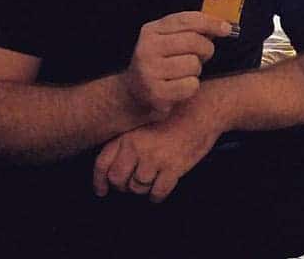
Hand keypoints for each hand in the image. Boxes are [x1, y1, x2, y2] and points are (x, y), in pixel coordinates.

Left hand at [93, 99, 223, 202]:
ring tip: (155, 176)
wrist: (204, 110)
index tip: (102, 190)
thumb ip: (128, 139)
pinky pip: (157, 193)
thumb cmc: (176, 114)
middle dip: (125, 185)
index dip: (99, 181)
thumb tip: (112, 167)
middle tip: (134, 181)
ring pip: (138, 188)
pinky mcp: (173, 167)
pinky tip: (163, 184)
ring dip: (144, 187)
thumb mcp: (146, 121)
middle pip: (118, 180)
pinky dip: (158, 194)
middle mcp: (138, 146)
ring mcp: (155, 158)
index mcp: (129, 134)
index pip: (102, 163)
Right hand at [122, 11, 230, 116]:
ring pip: (193, 64)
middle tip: (202, 56)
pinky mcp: (156, 93)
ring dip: (195, 70)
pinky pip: (190, 85)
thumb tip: (224, 25)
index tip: (227, 28)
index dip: (210, 22)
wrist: (133, 95)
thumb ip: (192, 30)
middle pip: (193, 41)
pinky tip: (179, 87)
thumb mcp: (169, 40)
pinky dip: (191, 87)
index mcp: (151, 30)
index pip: (186, 20)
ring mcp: (149, 71)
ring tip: (183, 73)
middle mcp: (147, 48)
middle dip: (205, 49)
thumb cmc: (161, 63)